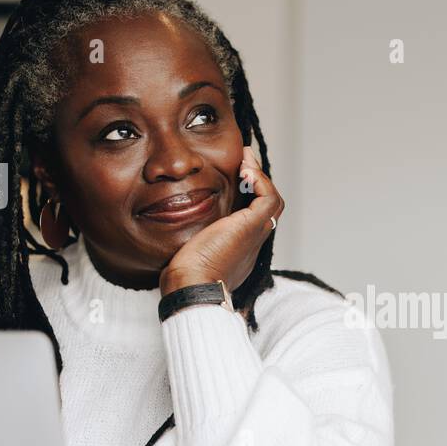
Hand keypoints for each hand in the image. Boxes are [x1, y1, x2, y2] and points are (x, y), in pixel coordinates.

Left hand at [158, 146, 282, 295]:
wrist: (192, 285)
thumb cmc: (184, 275)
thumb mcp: (189, 249)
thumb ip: (190, 235)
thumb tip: (174, 220)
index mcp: (239, 248)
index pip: (251, 217)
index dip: (247, 195)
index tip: (234, 176)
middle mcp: (252, 242)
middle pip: (266, 207)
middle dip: (256, 182)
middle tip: (243, 161)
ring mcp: (256, 235)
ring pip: (273, 202)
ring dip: (260, 177)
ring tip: (245, 160)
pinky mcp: (252, 227)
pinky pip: (269, 198)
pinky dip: (260, 181)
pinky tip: (244, 171)